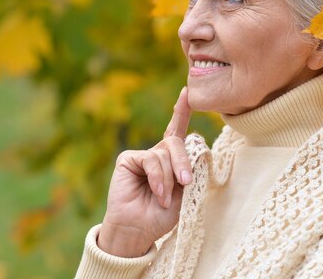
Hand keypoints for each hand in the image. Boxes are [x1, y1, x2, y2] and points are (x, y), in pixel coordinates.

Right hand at [98, 87, 192, 257]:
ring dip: (169, 178)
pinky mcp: (128, 159)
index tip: (187, 92)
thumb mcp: (183, 194)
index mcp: (171, 160)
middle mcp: (156, 154)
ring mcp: (142, 156)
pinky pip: (151, 160)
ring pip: (165, 153)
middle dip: (184, 162)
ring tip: (164, 198)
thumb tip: (193, 149)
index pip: (178, 132)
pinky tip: (157, 192)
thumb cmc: (161, 216)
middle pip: (176, 143)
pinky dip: (157, 177)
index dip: (182, 111)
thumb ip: (189, 171)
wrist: (138, 230)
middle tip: (186, 182)